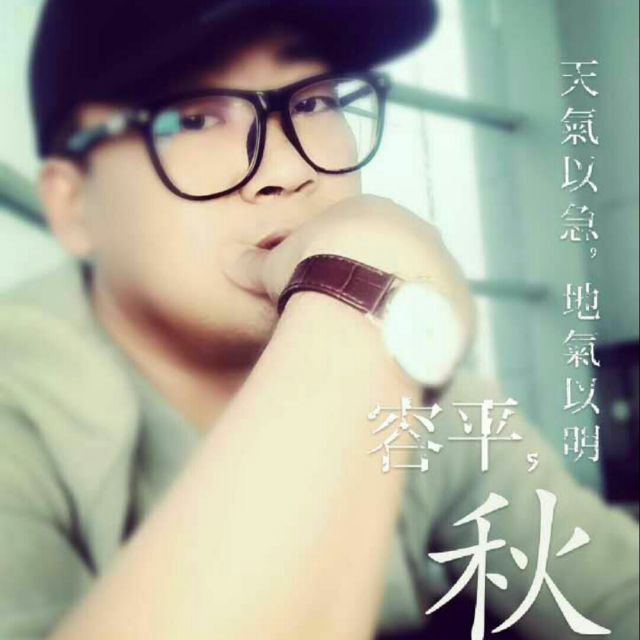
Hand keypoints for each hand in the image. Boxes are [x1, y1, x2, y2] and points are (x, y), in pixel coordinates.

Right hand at [220, 194, 475, 350]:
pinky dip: (421, 351)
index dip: (347, 271)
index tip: (332, 296)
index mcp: (382, 218)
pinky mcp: (460, 315)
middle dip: (379, 297)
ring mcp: (448, 277)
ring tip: (373, 352)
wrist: (364, 287)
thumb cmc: (316, 265)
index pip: (368, 243)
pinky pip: (441, 336)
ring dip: (402, 325)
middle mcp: (424, 241)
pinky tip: (396, 366)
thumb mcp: (277, 263)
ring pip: (426, 304)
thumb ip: (257, 262)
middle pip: (402, 271)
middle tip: (352, 326)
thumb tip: (229, 260)